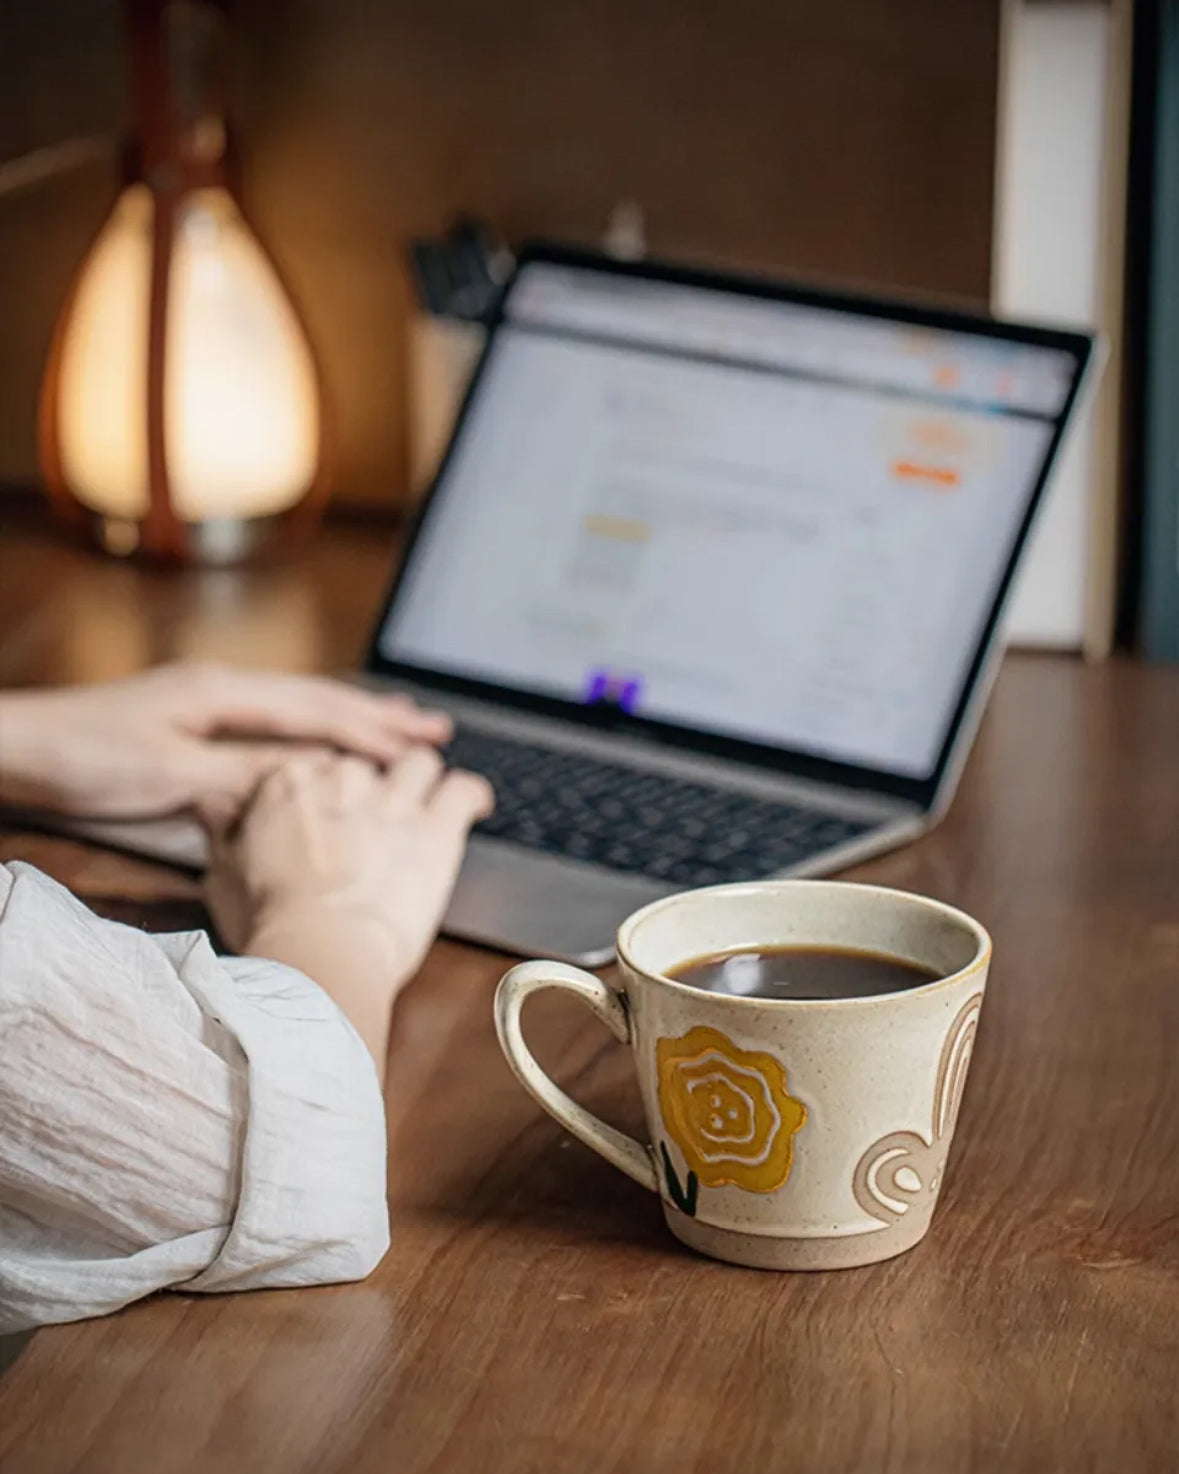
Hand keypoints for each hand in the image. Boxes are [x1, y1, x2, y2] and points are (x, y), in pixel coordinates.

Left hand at [0, 661, 451, 828]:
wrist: (16, 750)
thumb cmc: (81, 758)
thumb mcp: (170, 774)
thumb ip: (242, 776)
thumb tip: (310, 781)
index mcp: (220, 693)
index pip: (316, 712)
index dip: (374, 731)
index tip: (423, 743)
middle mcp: (218, 689)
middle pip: (316, 700)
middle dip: (377, 716)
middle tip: (433, 727)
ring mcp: (202, 703)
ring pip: (295, 710)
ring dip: (349, 721)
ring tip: (394, 725)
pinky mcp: (186, 726)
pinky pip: (268, 727)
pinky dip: (308, 736)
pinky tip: (315, 747)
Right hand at [204, 750, 492, 1070]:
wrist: (320, 954)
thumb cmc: (269, 925)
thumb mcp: (223, 874)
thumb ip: (225, 832)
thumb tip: (216, 808)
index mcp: (288, 781)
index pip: (312, 762)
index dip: (321, 791)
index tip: (324, 814)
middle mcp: (344, 778)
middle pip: (365, 764)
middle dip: (369, 790)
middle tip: (370, 823)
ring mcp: (394, 800)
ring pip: (419, 763)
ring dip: (422, 780)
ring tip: (424, 801)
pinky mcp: (436, 827)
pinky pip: (465, 789)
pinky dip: (472, 795)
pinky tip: (474, 805)